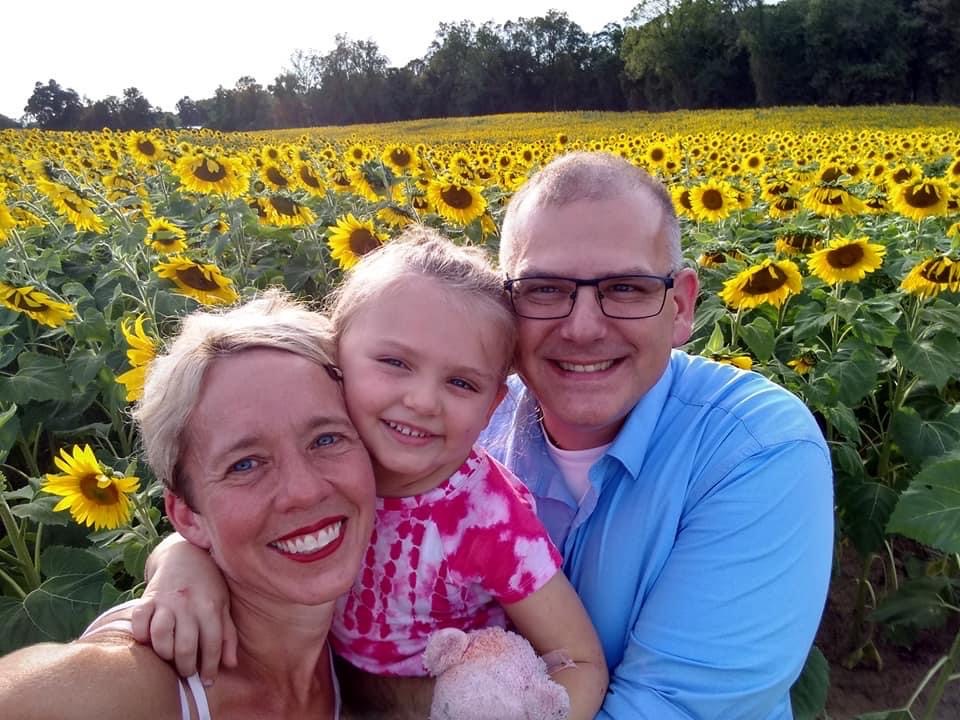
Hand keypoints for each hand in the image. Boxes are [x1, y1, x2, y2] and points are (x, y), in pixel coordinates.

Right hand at [131, 534, 235, 684]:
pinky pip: (139, 619)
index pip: (212, 643)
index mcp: (210, 606)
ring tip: (169, 657)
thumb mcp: (223, 604)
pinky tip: (147, 641)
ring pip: (161, 634)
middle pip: (185, 645)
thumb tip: (231, 664)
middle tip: (187, 671)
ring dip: (164, 652)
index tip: (207, 680)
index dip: (209, 666)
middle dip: (186, 666)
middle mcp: (188, 604)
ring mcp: (167, 601)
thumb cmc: (208, 584)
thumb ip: (228, 634)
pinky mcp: (148, 598)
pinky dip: (140, 633)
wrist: (184, 554)